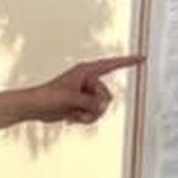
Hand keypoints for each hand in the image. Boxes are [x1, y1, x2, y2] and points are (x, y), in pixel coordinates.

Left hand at [27, 55, 142, 125]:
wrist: (35, 107)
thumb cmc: (49, 97)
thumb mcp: (71, 98)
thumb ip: (90, 102)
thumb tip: (103, 107)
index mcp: (86, 71)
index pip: (112, 64)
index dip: (128, 62)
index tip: (142, 59)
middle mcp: (89, 80)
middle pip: (107, 96)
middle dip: (95, 107)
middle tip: (78, 108)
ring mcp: (86, 93)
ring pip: (101, 109)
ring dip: (89, 115)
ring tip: (73, 115)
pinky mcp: (83, 104)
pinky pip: (94, 115)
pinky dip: (84, 119)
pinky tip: (71, 118)